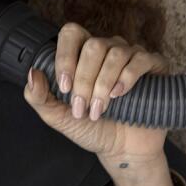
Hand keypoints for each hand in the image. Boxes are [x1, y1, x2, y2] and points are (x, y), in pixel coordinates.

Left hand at [22, 22, 170, 160]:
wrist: (121, 151)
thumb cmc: (90, 128)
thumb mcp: (58, 116)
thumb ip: (39, 97)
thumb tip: (32, 73)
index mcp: (82, 54)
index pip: (71, 33)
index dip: (65, 57)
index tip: (64, 87)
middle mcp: (107, 49)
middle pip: (93, 45)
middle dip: (84, 79)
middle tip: (82, 107)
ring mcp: (131, 56)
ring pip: (115, 53)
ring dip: (103, 84)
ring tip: (99, 109)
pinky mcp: (154, 67)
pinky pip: (141, 59)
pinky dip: (128, 76)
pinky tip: (119, 94)